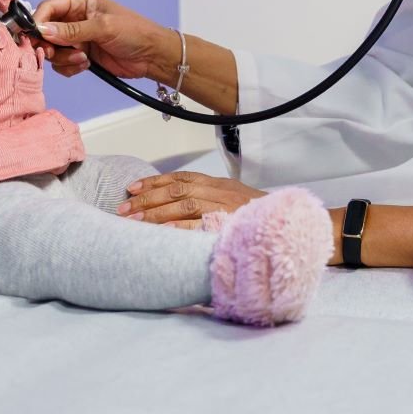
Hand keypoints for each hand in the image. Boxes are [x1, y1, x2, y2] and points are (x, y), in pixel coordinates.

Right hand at [33, 0, 172, 79]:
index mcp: (81, 2)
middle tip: (54, 53)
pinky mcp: (81, 55)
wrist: (152, 56)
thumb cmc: (135, 33)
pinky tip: (86, 65)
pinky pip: (62, 63)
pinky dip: (70, 67)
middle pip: (46, 30)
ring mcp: (78, 38)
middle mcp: (76, 19)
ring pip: (53, 49)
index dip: (39, 20)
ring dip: (63, 58)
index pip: (50, 7)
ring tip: (83, 59)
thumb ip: (73, 30)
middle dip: (49, 44)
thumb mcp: (104, 28)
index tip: (34, 35)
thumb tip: (44, 29)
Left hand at [117, 171, 266, 228]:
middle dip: (148, 200)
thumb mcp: (234, 200)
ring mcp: (227, 209)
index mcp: (220, 185)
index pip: (181, 178)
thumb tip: (176, 208)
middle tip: (123, 210)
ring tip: (133, 223)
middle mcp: (221, 193)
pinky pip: (200, 226)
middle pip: (177, 191)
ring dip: (156, 214)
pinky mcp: (231, 226)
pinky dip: (178, 229)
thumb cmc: (258, 218)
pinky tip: (160, 234)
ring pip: (185, 206)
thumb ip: (209, 199)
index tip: (131, 189)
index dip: (154, 182)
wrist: (289, 226)